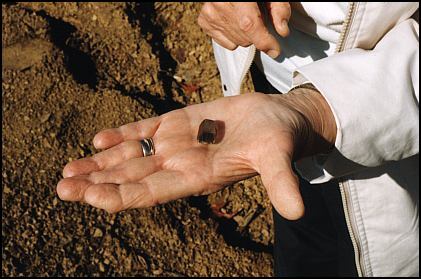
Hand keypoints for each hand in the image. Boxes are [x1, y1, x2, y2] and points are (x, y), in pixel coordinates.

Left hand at [57, 89, 335, 219]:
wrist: (277, 119)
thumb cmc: (279, 138)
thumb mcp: (279, 156)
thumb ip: (281, 181)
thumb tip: (298, 211)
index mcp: (198, 176)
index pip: (152, 193)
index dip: (120, 196)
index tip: (89, 198)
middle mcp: (180, 164)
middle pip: (132, 178)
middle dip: (97, 184)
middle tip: (62, 187)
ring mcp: (176, 143)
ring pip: (131, 157)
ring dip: (100, 163)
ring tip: (68, 170)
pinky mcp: (177, 122)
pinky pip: (144, 130)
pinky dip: (122, 135)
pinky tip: (99, 139)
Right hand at [198, 2, 290, 57]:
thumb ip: (280, 8)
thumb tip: (282, 31)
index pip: (248, 24)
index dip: (263, 40)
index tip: (275, 50)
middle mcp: (219, 2)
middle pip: (244, 36)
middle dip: (258, 34)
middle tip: (260, 17)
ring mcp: (210, 12)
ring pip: (237, 42)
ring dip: (247, 36)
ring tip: (248, 17)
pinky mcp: (205, 20)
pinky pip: (226, 43)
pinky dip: (235, 37)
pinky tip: (236, 21)